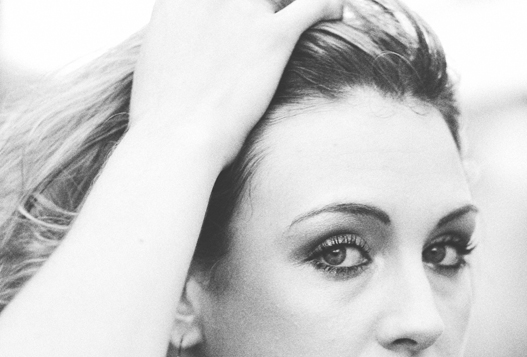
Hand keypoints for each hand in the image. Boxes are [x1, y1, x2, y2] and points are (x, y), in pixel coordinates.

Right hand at [130, 0, 342, 163]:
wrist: (175, 141)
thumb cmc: (162, 124)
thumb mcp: (156, 70)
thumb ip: (175, 50)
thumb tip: (183, 64)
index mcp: (180, 0)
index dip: (233, 9)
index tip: (242, 19)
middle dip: (266, 5)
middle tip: (272, 24)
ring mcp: (244, 9)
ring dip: (296, 5)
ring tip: (317, 11)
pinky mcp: (272, 35)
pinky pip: (313, 4)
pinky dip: (329, 4)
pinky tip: (339, 12)